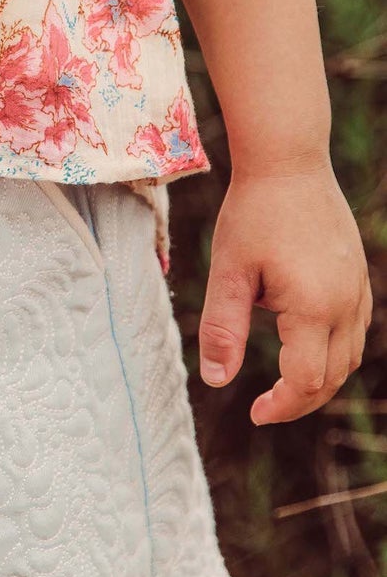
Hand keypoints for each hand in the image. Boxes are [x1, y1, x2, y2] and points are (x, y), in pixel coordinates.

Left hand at [197, 166, 371, 424]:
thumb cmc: (252, 213)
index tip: (254, 413)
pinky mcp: (359, 277)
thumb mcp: (229, 271)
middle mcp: (346, 304)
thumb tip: (216, 381)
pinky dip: (334, 352)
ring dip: (320, 379)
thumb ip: (223, 328)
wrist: (288, 162)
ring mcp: (358, 290)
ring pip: (350, 357)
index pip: (305, 381)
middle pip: (333, 377)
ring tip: (284, 385)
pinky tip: (305, 346)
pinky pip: (356, 331)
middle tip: (265, 407)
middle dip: (300, 401)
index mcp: (315, 307)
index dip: (281, 406)